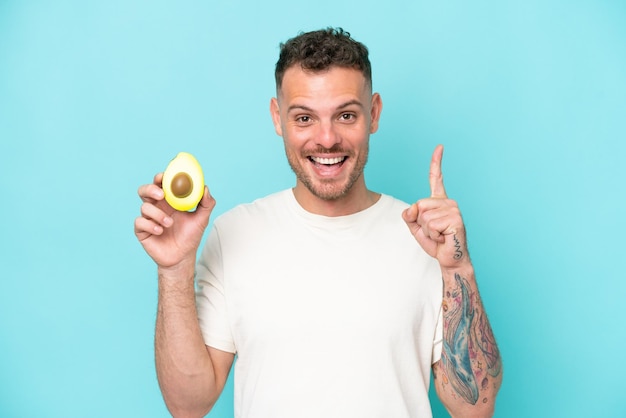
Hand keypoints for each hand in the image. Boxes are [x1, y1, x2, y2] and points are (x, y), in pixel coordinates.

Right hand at [134, 173, 215, 267]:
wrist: (182, 258)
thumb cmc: (190, 236)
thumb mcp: (202, 219)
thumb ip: (206, 203)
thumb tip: (205, 188)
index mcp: (169, 201)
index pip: (161, 184)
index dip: (160, 178)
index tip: (164, 176)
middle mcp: (157, 207)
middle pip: (145, 191)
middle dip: (150, 189)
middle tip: (161, 195)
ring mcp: (148, 219)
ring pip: (144, 207)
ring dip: (157, 214)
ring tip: (169, 223)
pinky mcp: (142, 231)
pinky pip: (139, 222)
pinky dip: (150, 225)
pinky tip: (160, 231)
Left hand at [402, 145, 467, 268]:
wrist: (450, 259)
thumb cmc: (436, 243)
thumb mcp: (416, 227)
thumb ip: (409, 216)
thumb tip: (412, 208)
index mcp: (439, 201)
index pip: (436, 178)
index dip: (436, 162)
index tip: (440, 147)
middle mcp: (448, 202)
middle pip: (419, 204)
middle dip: (420, 222)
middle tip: (434, 231)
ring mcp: (453, 210)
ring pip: (424, 216)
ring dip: (427, 231)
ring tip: (439, 235)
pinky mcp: (455, 220)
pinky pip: (431, 224)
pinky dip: (433, 235)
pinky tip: (444, 237)